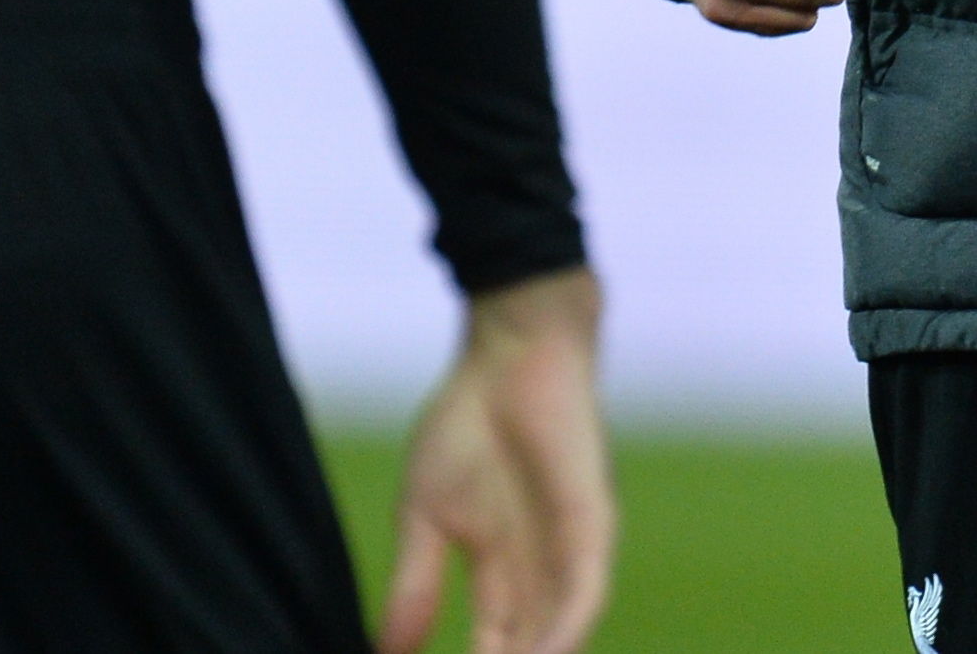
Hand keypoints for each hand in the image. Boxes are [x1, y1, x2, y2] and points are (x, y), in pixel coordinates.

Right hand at [381, 267, 612, 653]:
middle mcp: (542, 573)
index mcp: (503, 574)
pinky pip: (585, 593)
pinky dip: (563, 633)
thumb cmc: (467, 423)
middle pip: (530, 650)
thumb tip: (383, 653)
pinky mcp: (593, 525)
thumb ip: (414, 585)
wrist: (507, 352)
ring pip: (560, 635)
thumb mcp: (424, 516)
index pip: (494, 649)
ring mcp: (570, 552)